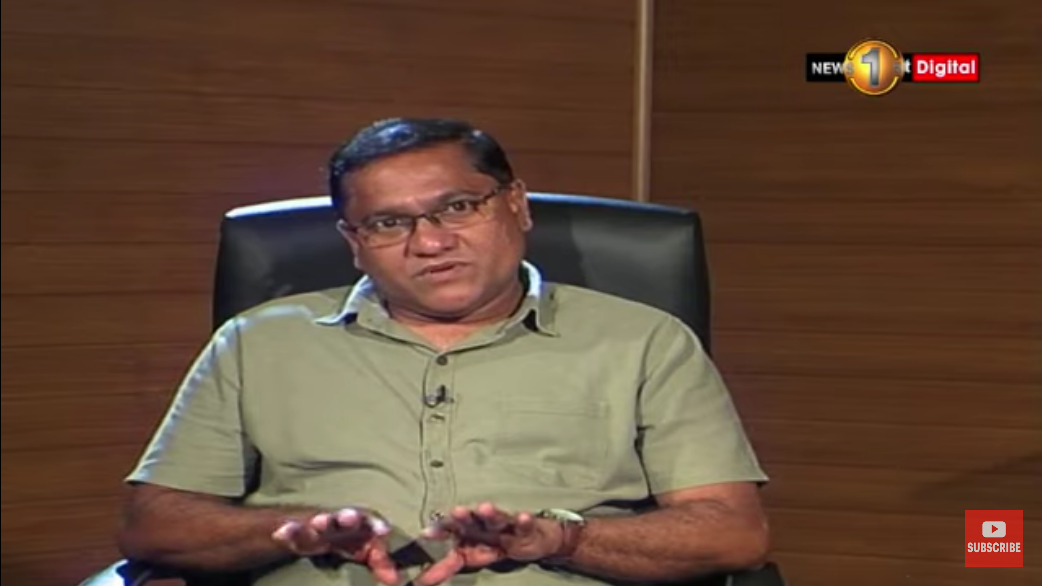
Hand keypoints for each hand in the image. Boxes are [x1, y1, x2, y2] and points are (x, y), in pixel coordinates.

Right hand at [272, 508, 397, 583]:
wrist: (314, 524)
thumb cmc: (347, 539)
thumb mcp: (363, 551)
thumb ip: (379, 562)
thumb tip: (394, 579)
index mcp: (360, 525)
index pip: (371, 526)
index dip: (376, 527)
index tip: (384, 530)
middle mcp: (340, 521)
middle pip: (345, 517)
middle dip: (347, 517)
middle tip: (350, 518)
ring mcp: (319, 524)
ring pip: (319, 522)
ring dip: (320, 521)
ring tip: (319, 522)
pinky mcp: (299, 530)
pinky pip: (293, 531)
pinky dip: (288, 530)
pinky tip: (281, 532)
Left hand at [415, 502, 563, 584]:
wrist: (531, 536)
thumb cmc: (497, 542)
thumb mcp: (471, 556)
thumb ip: (446, 565)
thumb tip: (419, 579)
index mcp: (468, 530)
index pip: (451, 531)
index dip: (440, 532)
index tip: (426, 534)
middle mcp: (484, 525)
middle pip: (472, 521)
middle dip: (463, 518)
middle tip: (455, 512)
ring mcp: (505, 525)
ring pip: (496, 520)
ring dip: (491, 514)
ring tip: (485, 508)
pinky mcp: (525, 528)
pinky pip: (525, 525)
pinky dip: (524, 521)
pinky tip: (524, 517)